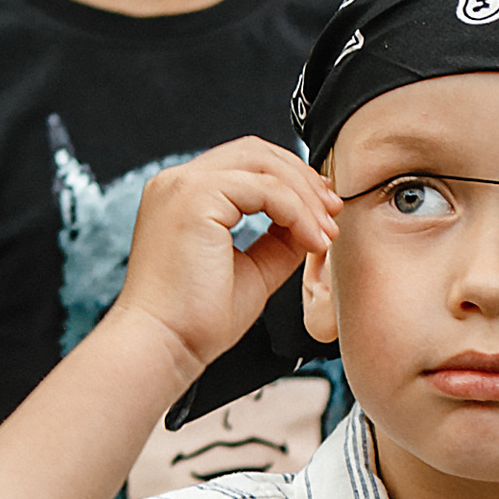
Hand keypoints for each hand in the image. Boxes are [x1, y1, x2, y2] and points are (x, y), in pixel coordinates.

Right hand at [109, 137, 338, 380]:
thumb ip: (277, 240)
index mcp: (184, 196)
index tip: (322, 211)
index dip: (290, 180)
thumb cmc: (196, 322)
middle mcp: (178, 183)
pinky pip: (264, 189)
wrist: (164, 346)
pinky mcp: (195, 197)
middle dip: (302, 179)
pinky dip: (297, 212)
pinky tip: (311, 240)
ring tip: (326, 232)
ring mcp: (183, 185)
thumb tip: (311, 223)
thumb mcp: (252, 271)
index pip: (245, 164)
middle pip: (255, 152)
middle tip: (333, 211)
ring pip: (263, 165)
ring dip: (305, 196)